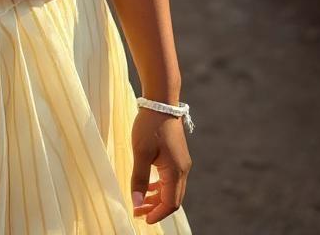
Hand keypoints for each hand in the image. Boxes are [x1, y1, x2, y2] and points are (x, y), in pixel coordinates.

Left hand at [130, 108, 191, 223]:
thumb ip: (139, 179)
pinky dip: (160, 186)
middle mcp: (182, 170)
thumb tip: (137, 202)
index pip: (170, 203)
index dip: (156, 214)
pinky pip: (171, 178)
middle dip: (156, 208)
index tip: (141, 218)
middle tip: (138, 211)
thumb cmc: (149, 125)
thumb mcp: (140, 152)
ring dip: (157, 198)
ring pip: (172, 189)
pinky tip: (149, 185)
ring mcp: (182, 162)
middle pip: (173, 199)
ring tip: (141, 200)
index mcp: (175, 171)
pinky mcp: (177, 156)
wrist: (161, 101)